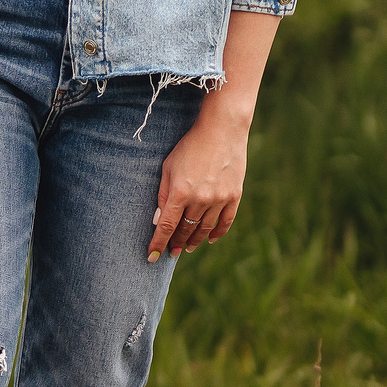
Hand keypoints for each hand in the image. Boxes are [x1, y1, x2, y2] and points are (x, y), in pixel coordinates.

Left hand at [148, 109, 249, 262]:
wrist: (222, 130)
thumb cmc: (190, 147)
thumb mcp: (168, 167)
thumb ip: (163, 195)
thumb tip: (159, 221)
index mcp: (180, 192)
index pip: (167, 227)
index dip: (158, 243)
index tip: (151, 256)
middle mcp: (201, 200)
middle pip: (186, 230)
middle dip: (177, 243)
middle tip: (171, 251)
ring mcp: (220, 199)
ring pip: (205, 229)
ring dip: (195, 240)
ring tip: (188, 247)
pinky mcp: (234, 196)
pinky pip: (225, 222)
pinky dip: (217, 233)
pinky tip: (209, 239)